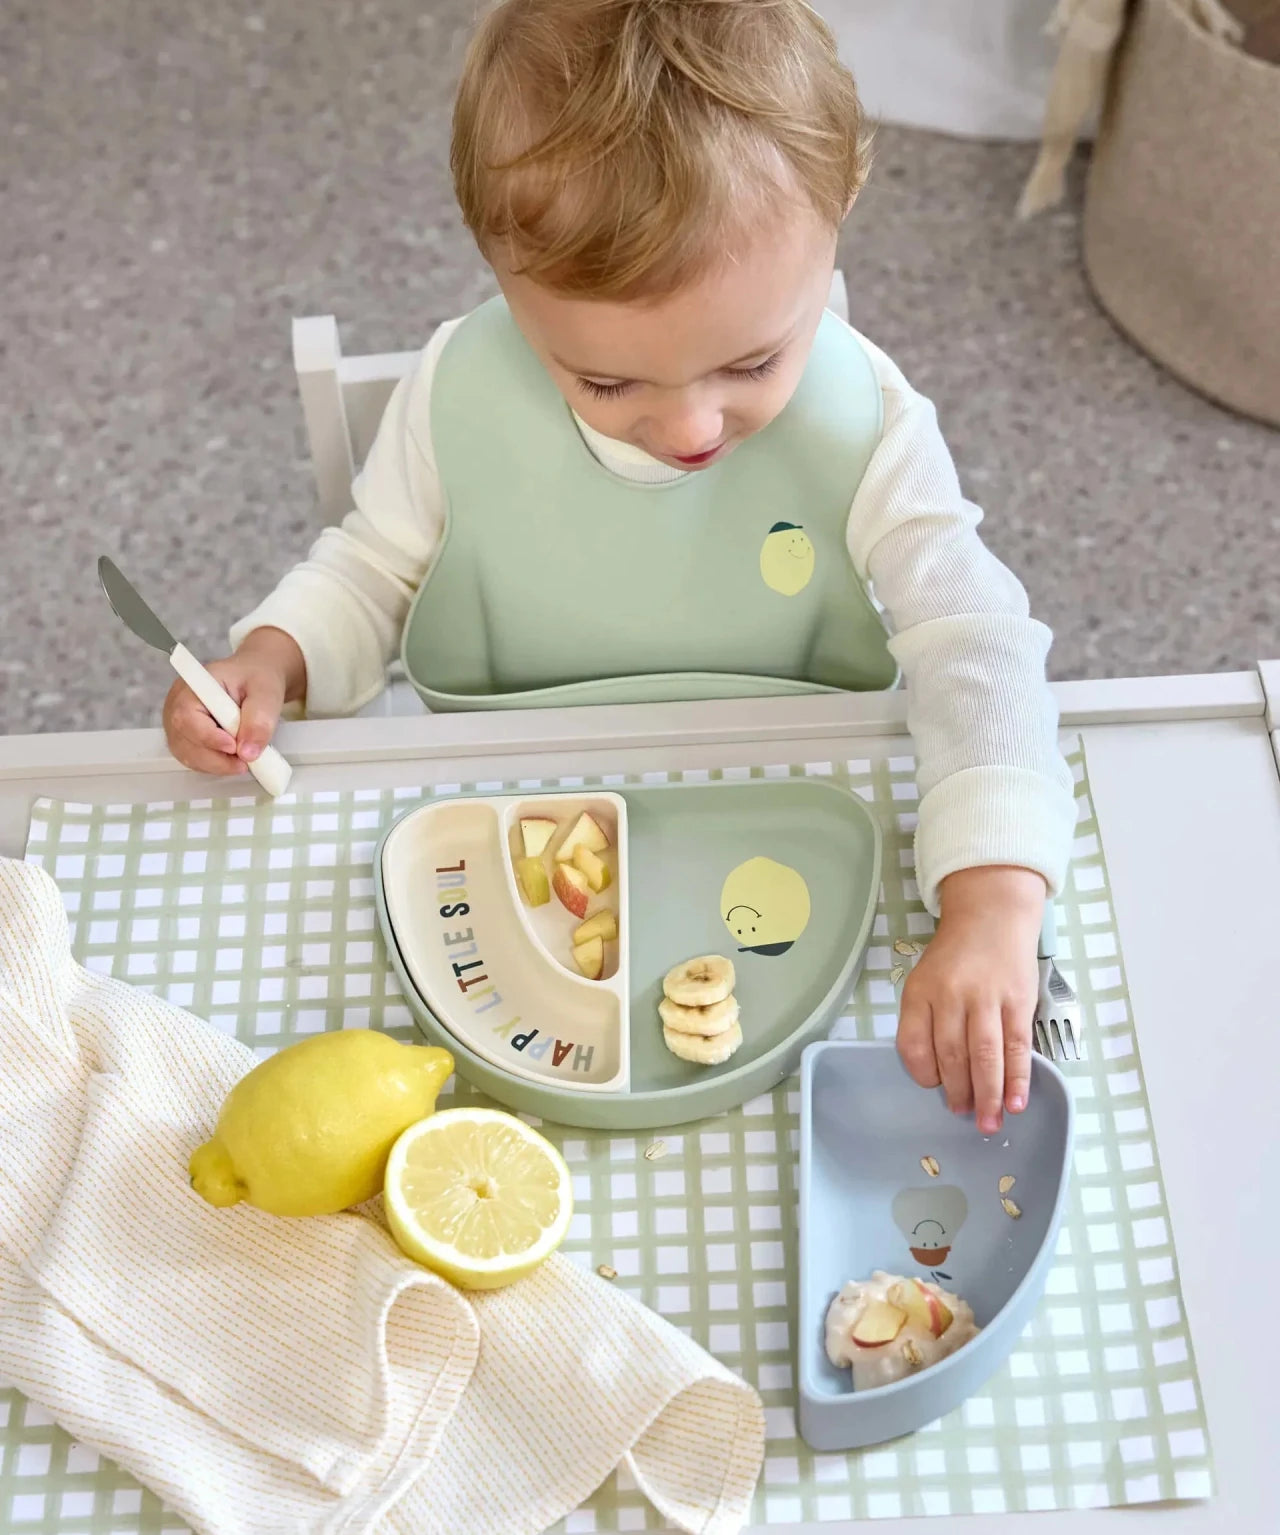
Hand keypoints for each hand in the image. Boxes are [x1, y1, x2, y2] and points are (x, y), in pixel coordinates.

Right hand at [163, 627, 304, 776]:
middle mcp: (178, 704)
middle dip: (216, 758)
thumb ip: (259, 720)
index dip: (208, 737)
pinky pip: (194, 759)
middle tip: (245, 762)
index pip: (187, 716)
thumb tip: (247, 752)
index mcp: (195, 685)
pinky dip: (215, 764)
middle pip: (184, 741)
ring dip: (217, 764)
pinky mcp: (185, 737)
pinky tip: (233, 758)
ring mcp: (179, 723)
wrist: (254, 680)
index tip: (233, 747)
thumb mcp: (266, 694)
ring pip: (187, 755)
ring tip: (244, 759)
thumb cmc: (256, 679)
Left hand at [896, 866, 1043, 1134]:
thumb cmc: (955, 957)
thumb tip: (942, 1073)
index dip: (923, 1073)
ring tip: (989, 1123)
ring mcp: (986, 998)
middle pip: (951, 1054)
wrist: (992, 917)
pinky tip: (1016, 1102)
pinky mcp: (1018, 1001)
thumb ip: (927, 1020)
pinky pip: (1016, 1047)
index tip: (934, 1086)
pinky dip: (1017, 1079)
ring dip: (988, 1095)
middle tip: (963, 1115)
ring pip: (984, 1056)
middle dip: (958, 1093)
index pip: (914, 1044)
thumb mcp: (926, 980)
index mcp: (920, 991)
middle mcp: (950, 995)